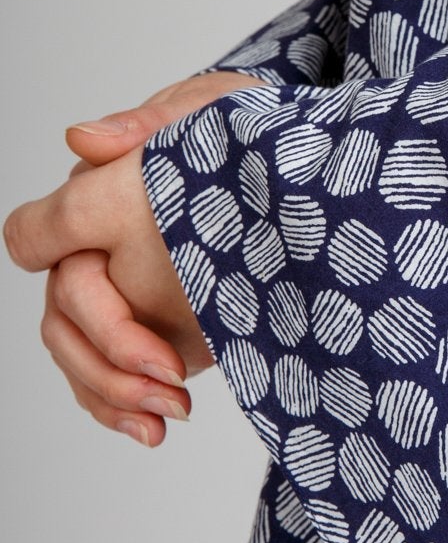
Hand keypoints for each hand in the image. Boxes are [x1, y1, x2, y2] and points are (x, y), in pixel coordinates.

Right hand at [3, 70, 263, 446]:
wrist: (309, 170)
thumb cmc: (252, 128)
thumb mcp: (216, 111)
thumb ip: (152, 122)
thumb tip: (79, 141)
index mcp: (100, 197)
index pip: (41, 231)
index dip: (52, 251)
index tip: (109, 279)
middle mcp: (101, 253)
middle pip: (63, 315)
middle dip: (108, 353)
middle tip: (170, 377)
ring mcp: (126, 299)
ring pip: (81, 359)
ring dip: (114, 394)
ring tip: (168, 417)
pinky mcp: (158, 333)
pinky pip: (116, 382)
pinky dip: (126, 410)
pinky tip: (155, 431)